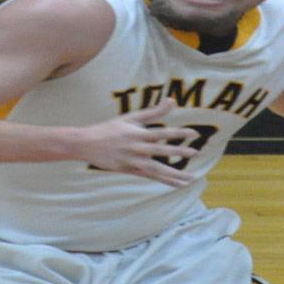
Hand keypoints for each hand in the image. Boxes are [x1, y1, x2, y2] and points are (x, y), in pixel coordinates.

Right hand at [74, 99, 200, 187]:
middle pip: (161, 151)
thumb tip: (172, 100)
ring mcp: (133, 161)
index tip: (194, 133)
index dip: (178, 133)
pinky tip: (178, 184)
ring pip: (157, 169)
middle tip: (196, 153)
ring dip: (174, 174)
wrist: (87, 144)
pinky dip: (165, 180)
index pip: (162, 133)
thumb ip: (154, 112)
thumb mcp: (131, 118)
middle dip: (179, 152)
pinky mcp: (130, 170)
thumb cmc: (110, 129)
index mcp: (138, 134)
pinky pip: (150, 177)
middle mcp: (136, 148)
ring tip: (190, 179)